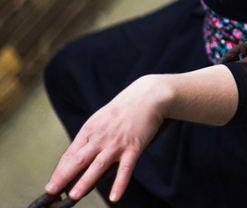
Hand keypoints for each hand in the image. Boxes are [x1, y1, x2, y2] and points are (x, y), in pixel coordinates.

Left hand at [45, 75, 168, 202]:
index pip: (71, 153)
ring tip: (74, 195)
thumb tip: (79, 159)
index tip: (50, 186)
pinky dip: (120, 183)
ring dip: (86, 181)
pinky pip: (126, 168)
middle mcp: (101, 137)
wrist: (148, 96)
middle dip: (64, 176)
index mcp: (91, 129)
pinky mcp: (134, 147)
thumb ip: (91, 137)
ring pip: (98, 164)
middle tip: (52, 192)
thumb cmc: (124, 108)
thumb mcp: (102, 118)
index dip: (60, 170)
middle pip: (79, 159)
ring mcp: (117, 143)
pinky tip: (115, 197)